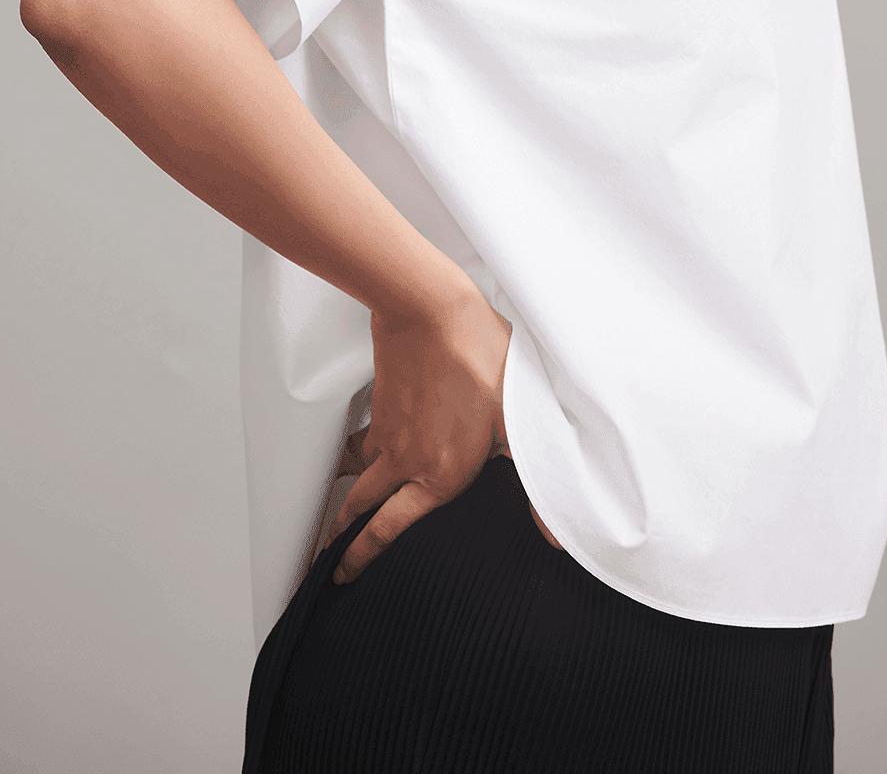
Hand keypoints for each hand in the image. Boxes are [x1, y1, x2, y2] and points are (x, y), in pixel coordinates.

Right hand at [319, 285, 514, 583]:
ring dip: (349, 497)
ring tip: (341, 513)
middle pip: (363, 507)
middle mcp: (406, 459)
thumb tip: (558, 536)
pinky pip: (368, 439)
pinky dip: (362, 454)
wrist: (431, 312)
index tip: (343, 573)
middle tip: (328, 558)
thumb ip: (536, 484)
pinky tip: (372, 451)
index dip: (363, 556)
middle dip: (343, 536)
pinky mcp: (383, 402)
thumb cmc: (478, 361)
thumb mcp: (519, 425)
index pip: (390, 529)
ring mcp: (389, 430)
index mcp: (439, 474)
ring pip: (361, 474)